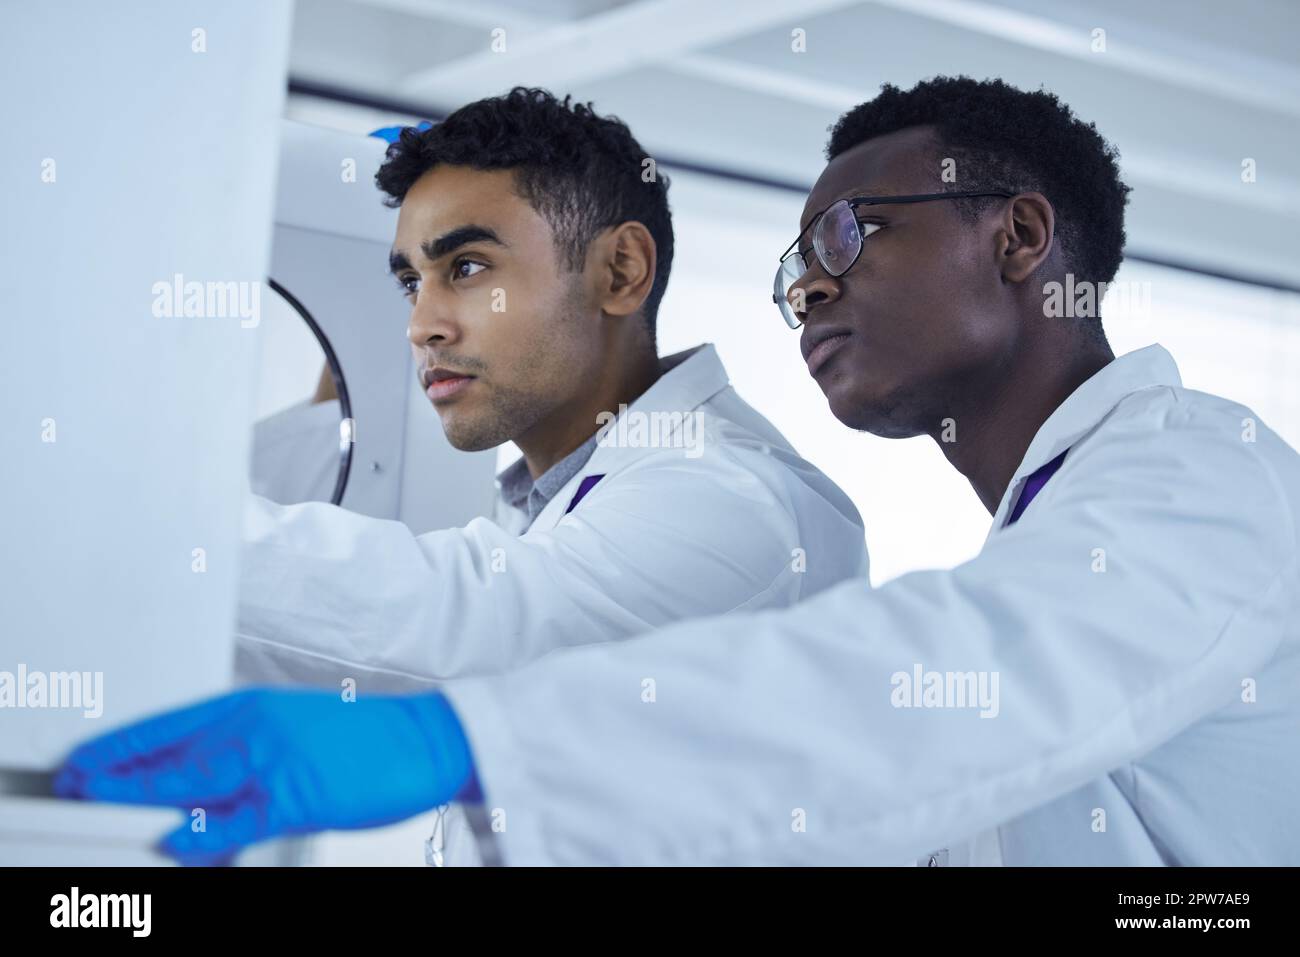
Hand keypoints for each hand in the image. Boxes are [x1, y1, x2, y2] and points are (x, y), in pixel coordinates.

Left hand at [54, 688, 476, 864]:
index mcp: (253, 707)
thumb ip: (244, 753)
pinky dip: (201, 833)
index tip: (84, 762)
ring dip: (141, 796)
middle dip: (115, 772)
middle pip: (169, 752)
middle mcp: (256, 727)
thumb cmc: (365, 739)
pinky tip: (176, 839)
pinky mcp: (297, 795)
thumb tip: (198, 789)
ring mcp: (274, 759)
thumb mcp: (294, 730)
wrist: (424, 739)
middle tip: (77, 785)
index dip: (120, 746)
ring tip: (103, 806)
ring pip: (189, 781)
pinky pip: (235, 820)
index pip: (169, 725)